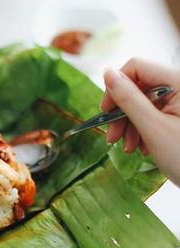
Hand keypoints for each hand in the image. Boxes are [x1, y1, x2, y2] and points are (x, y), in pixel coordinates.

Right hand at [101, 58, 179, 186]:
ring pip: (142, 104)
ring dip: (130, 126)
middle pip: (138, 88)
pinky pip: (152, 114)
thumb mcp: (152, 128)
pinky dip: (141, 130)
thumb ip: (129, 99)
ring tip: (130, 148)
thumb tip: (107, 74)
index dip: (116, 87)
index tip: (105, 112)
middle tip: (113, 139)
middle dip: (122, 114)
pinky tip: (142, 147)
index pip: (136, 68)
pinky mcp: (178, 114)